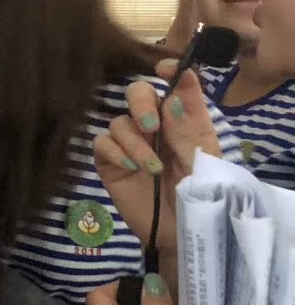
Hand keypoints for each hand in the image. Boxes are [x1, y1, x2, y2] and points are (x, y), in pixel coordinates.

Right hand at [91, 61, 220, 251]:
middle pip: (137, 93)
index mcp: (185, 122)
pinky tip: (131, 168)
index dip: (173, 71)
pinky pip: (101, 143)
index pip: (178, 85)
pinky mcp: (110, 163)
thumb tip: (170, 99)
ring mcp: (131, 144)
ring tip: (150, 167)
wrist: (180, 236)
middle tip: (151, 126)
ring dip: (134, 141)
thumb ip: (186, 133)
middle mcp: (156, 127)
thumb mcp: (202, 165)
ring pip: (118, 120)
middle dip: (141, 102)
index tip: (165, 68)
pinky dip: (115, 152)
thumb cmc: (201, 200)